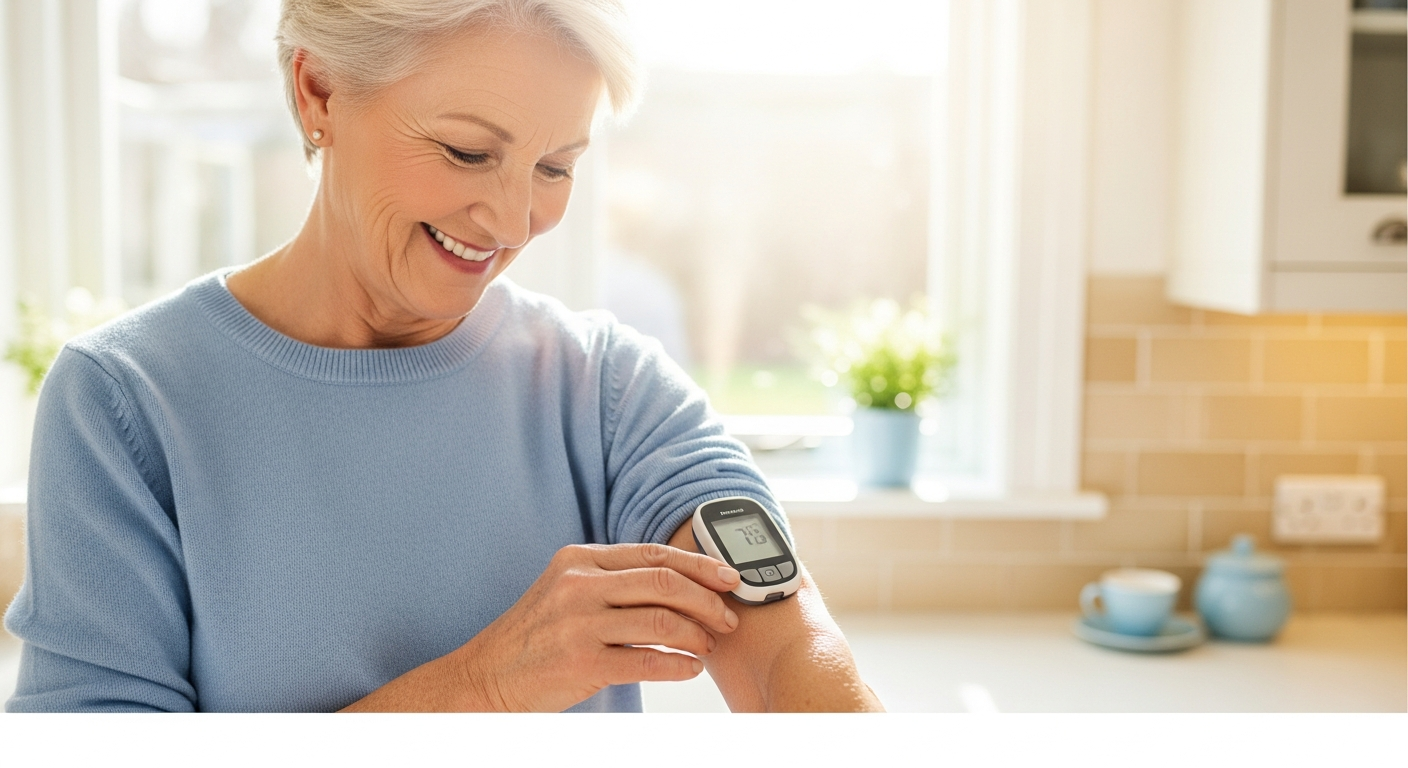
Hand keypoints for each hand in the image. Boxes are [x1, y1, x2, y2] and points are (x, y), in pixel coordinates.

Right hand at [451, 543, 741, 711]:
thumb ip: (613, 580)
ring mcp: (579, 623)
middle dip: (708, 601)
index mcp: (579, 559)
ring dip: (697, 635)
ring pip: (662, 621)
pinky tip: (690, 668)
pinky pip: (647, 661)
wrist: (486, 677)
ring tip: (708, 645)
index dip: (700, 564)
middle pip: (665, 583)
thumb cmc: (535, 637)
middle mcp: (579, 584)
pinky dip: (678, 665)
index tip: (728, 577)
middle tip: (728, 618)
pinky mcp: (582, 663)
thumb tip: (680, 583)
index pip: (654, 553)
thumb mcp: (566, 590)